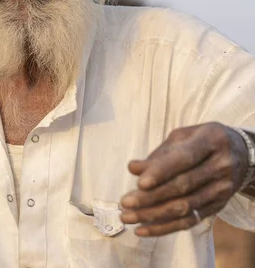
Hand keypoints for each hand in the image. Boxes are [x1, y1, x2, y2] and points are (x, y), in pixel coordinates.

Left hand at [120, 122, 247, 236]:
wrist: (241, 153)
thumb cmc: (204, 140)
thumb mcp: (184, 136)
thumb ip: (160, 153)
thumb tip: (134, 168)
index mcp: (211, 140)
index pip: (185, 159)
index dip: (162, 171)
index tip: (140, 182)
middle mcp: (220, 166)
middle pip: (183, 186)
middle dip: (151, 197)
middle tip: (125, 202)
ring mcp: (222, 189)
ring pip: (185, 207)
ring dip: (153, 214)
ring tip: (129, 216)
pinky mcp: (218, 206)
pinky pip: (190, 221)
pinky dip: (165, 227)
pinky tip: (144, 229)